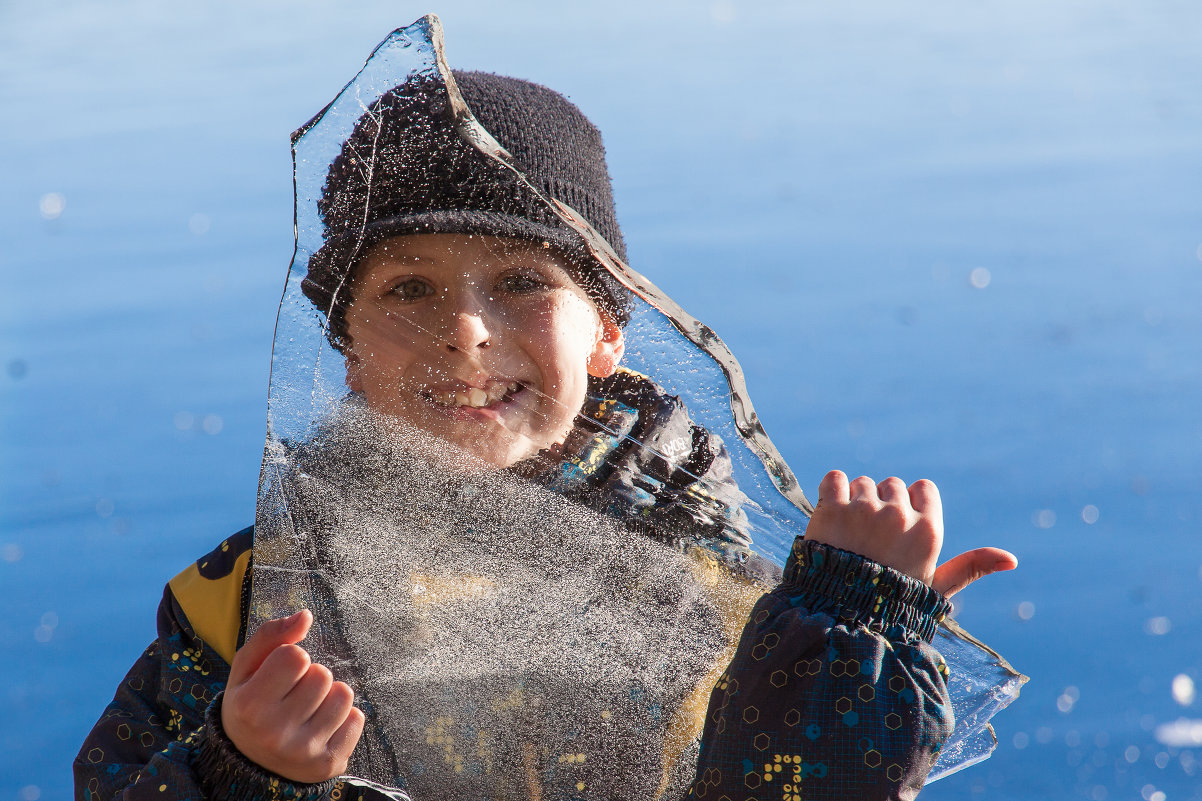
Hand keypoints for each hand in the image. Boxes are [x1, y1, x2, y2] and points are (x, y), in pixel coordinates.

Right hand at [221, 610, 364, 782]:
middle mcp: (275, 733)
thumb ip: (271, 635)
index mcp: (251, 706)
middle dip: (311, 677)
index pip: (296, 656)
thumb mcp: (246, 669)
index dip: (291, 659)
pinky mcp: (328, 763)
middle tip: (293, 696)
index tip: (279, 676)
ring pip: (343, 695)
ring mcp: (303, 751)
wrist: (250, 763)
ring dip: (330, 696)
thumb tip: (306, 615)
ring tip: (308, 710)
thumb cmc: (251, 704)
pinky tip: (321, 728)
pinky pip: (357, 718)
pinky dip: (344, 718)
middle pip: (322, 675)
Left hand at [805, 470, 1016, 596]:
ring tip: (849, 536)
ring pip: (861, 483)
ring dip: (853, 501)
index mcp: (928, 530)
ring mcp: (863, 510)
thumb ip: (971, 567)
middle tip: (870, 540)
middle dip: (880, 505)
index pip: (923, 488)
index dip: (909, 506)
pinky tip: (830, 517)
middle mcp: (898, 515)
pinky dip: (830, 491)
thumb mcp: (936, 588)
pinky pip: (834, 479)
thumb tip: (1012, 559)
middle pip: (891, 485)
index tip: (897, 531)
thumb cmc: (893, 604)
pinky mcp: (832, 508)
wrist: (840, 617)